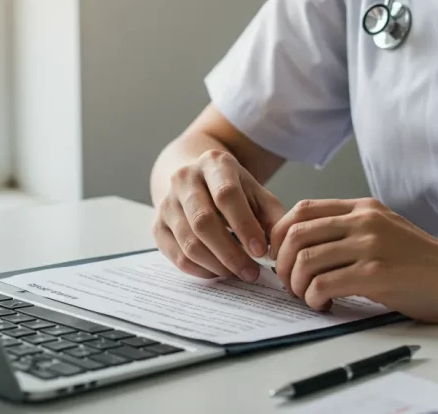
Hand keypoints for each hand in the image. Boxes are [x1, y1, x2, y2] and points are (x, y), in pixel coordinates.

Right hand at [153, 149, 285, 281]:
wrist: (196, 179)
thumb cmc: (232, 189)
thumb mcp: (256, 193)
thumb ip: (273, 217)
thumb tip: (280, 248)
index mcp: (213, 163)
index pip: (226, 195)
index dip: (244, 226)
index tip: (261, 251)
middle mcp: (184, 178)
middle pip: (203, 221)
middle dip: (230, 253)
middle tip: (251, 273)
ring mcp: (167, 201)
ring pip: (189, 242)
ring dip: (216, 265)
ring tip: (238, 273)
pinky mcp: (157, 224)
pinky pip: (176, 255)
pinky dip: (199, 269)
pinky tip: (218, 272)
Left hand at [269, 198, 437, 322]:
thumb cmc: (424, 263)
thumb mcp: (386, 231)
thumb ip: (351, 231)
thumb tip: (305, 248)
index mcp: (364, 208)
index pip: (304, 208)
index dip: (281, 233)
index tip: (282, 256)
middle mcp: (365, 221)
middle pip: (297, 233)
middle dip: (284, 263)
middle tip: (289, 283)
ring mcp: (371, 245)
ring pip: (306, 260)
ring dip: (296, 285)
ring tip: (308, 297)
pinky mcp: (376, 274)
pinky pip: (323, 284)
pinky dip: (314, 298)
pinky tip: (324, 305)